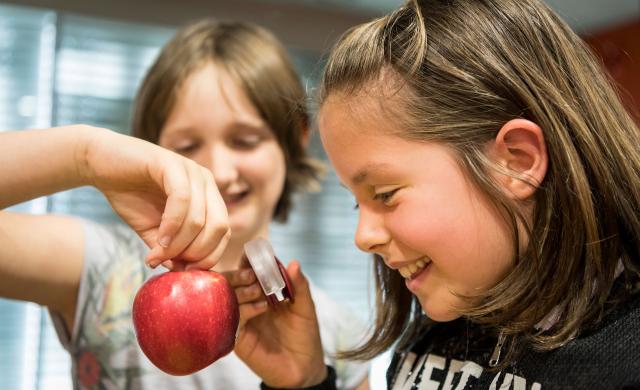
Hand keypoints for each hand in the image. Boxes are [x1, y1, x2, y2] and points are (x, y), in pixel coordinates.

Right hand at [83, 128, 229, 268]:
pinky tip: (159, 238)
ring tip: (158, 253)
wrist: (100, 164)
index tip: (185, 271)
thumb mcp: (153, 231)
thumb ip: (170, 250)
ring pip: (200, 218)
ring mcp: (191, 171)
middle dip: (197, 253)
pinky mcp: (171, 163)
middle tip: (173, 263)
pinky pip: (182, 200)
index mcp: (208, 197)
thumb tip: (181, 271)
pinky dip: (172, 225)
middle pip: (219, 227)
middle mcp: (206, 182)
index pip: (224, 232)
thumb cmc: (130, 195)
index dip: (209, 256)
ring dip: (179, 244)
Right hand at [223, 261, 327, 387]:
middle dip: (241, 274)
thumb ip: (300, 286)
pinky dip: (245, 310)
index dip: (249, 261)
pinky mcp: (239, 339)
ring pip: (229, 299)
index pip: (249, 272)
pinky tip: (261, 308)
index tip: (253, 252)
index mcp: (262, 293)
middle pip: (233, 283)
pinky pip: (233, 320)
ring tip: (258, 290)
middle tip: (253, 273)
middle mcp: (248, 304)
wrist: (304, 368)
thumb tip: (293, 262)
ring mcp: (242, 321)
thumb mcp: (306, 307)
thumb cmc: (304, 335)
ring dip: (243, 290)